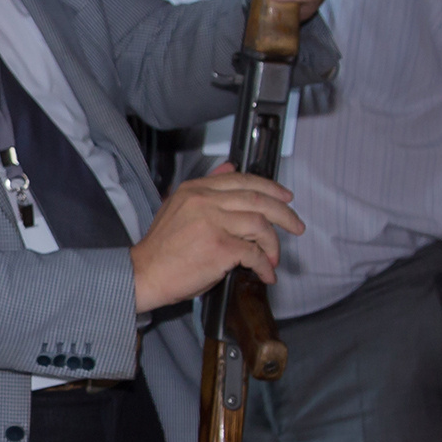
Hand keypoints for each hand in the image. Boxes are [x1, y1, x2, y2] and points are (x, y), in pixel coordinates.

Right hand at [129, 164, 303, 312]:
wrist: (145, 273)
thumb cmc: (162, 247)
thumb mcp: (178, 206)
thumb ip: (206, 187)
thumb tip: (230, 167)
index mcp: (195, 189)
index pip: (242, 180)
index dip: (270, 188)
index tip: (286, 198)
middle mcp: (205, 200)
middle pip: (258, 199)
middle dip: (284, 214)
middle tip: (296, 226)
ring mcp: (213, 223)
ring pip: (261, 225)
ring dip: (273, 244)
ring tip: (274, 257)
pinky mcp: (220, 247)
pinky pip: (254, 253)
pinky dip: (265, 265)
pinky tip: (265, 273)